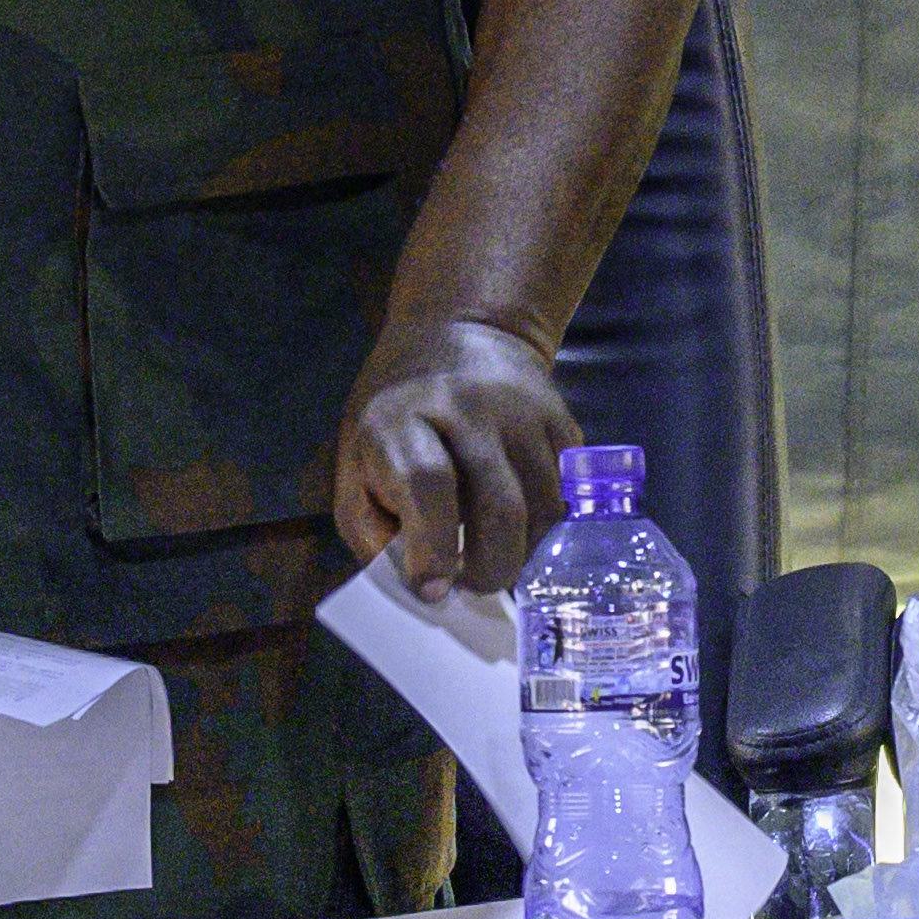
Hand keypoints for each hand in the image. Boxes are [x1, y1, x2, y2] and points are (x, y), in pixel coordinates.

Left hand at [338, 313, 577, 596]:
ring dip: (524, 551)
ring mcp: (523, 410)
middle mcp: (469, 408)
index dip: (432, 549)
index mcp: (401, 418)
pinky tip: (520, 525)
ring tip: (496, 558)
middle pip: (500, 505)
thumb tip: (416, 586)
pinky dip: (546, 523)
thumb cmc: (394, 411)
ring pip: (544, 505)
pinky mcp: (560, 416)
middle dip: (491, 567)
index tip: (432, 590)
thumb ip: (369, 526)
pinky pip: (566, 488)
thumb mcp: (353, 460)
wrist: (459, 329)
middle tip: (473, 587)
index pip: (427, 485)